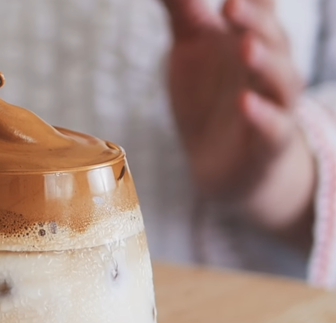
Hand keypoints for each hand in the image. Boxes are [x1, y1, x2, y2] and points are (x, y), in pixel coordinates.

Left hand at [159, 0, 314, 244]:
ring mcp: (273, 105)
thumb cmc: (211, 95)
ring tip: (246, 46)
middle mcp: (270, 67)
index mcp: (252, 37)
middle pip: (270, 39)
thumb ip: (183, 9)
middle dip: (253, 21)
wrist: (226, 165)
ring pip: (280, 81)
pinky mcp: (268, 144)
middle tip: (230, 5)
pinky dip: (262, 115)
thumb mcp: (190, 48)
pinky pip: (272, 127)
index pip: (260, 6)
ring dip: (266, 63)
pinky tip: (246, 102)